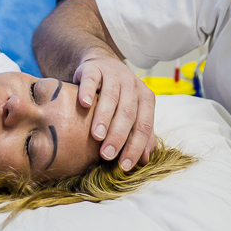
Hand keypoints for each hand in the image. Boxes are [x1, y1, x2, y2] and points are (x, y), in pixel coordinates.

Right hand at [74, 55, 156, 170]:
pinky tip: (84, 104)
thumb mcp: (133, 112)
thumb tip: (144, 161)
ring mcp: (114, 74)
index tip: (124, 166)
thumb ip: (141, 134)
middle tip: (107, 155)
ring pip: (111, 97)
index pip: (144, 126)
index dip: (135, 146)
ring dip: (104, 117)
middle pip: (128, 113)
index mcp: (145, 98)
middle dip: (118, 136)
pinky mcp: (94, 68)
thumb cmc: (119, 96)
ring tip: (97, 136)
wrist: (102, 64)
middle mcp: (132, 85)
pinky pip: (92, 80)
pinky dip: (88, 91)